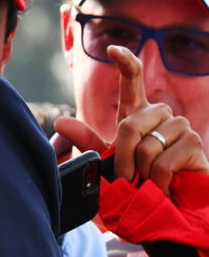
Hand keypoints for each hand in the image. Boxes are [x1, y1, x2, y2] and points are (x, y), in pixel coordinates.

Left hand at [55, 45, 207, 195]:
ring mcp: (181, 127)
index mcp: (138, 115)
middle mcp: (161, 115)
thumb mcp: (108, 162)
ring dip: (141, 173)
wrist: (170, 207)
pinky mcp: (195, 144)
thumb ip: (88, 142)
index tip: (113, 49)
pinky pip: (163, 163)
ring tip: (150, 182)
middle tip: (128, 179)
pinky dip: (157, 182)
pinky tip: (165, 186)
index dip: (125, 63)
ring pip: (145, 147)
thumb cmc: (140, 182)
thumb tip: (60, 122)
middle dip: (121, 159)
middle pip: (129, 126)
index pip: (132, 81)